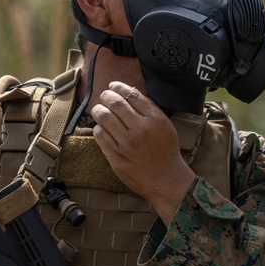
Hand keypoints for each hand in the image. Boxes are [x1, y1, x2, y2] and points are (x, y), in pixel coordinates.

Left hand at [91, 81, 196, 221]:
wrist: (166, 179)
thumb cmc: (166, 151)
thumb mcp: (165, 125)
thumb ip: (150, 108)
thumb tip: (131, 91)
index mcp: (155, 119)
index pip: (132, 95)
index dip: (119, 87)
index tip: (113, 86)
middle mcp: (141, 129)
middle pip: (116, 104)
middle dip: (106, 96)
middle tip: (104, 96)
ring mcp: (127, 144)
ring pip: (105, 117)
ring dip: (98, 110)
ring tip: (98, 109)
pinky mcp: (117, 157)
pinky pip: (101, 136)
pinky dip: (98, 128)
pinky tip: (101, 127)